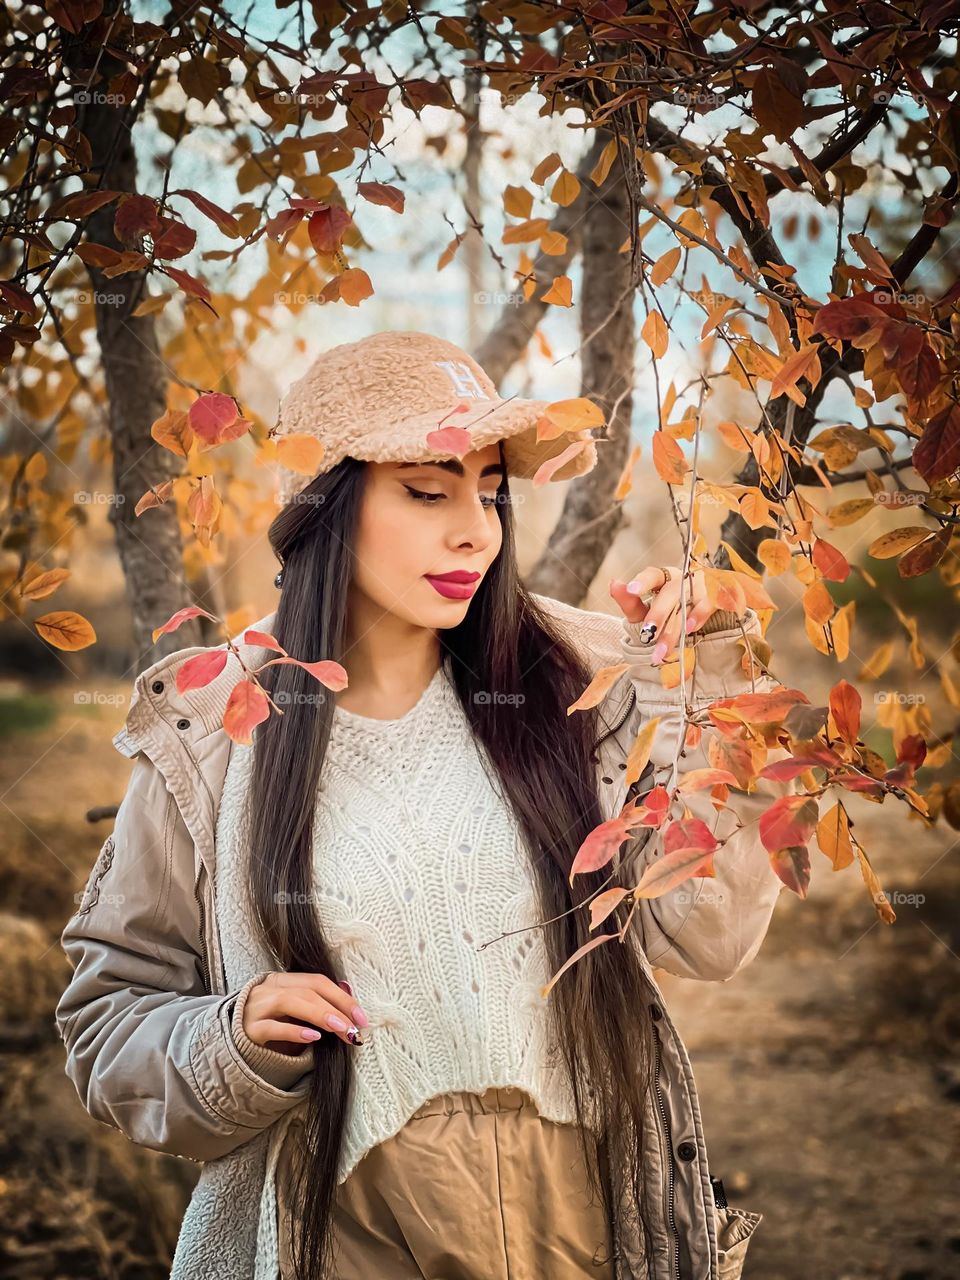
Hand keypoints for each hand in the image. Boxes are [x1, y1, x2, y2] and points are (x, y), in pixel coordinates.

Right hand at [242, 972, 368, 1048]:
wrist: (230, 1045)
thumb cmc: (269, 1027)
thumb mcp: (293, 1013)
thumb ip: (316, 1002)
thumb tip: (348, 992)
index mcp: (282, 981)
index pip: (317, 981)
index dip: (342, 997)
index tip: (362, 1017)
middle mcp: (269, 989)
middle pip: (308, 990)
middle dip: (337, 1007)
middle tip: (355, 1027)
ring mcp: (257, 1008)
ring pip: (291, 1002)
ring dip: (321, 1015)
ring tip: (341, 1029)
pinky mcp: (248, 1030)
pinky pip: (273, 1028)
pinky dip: (295, 1031)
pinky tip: (313, 1038)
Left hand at [609, 566, 719, 664]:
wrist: (706, 627)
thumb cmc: (670, 615)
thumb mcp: (646, 612)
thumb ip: (630, 602)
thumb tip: (613, 584)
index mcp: (666, 578)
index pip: (654, 574)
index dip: (643, 581)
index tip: (631, 590)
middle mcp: (686, 579)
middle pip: (671, 593)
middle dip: (658, 614)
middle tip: (646, 634)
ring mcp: (706, 588)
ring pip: (689, 603)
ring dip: (676, 626)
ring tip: (663, 648)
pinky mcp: (721, 597)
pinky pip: (712, 603)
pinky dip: (700, 615)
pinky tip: (689, 628)